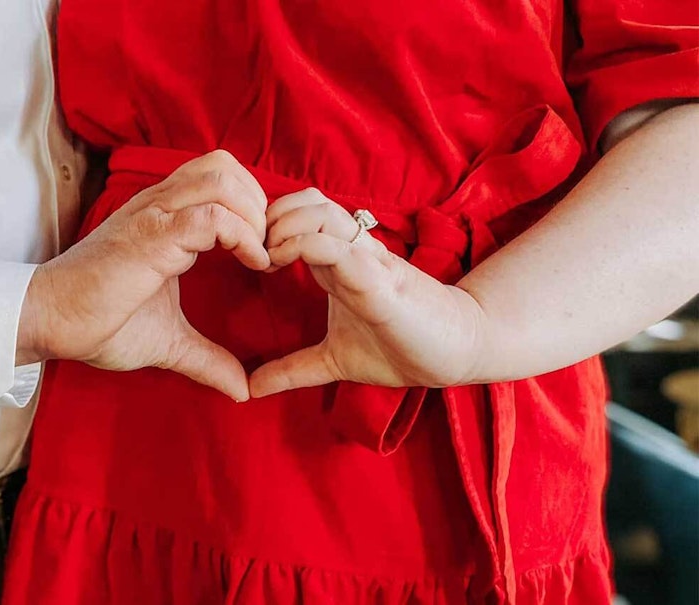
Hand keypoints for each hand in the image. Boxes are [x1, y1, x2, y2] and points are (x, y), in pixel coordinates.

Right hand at [18, 150, 269, 400]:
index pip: (220, 177)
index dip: (252, 205)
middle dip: (258, 202)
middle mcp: (160, 206)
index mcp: (164, 218)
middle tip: (267, 247)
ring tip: (261, 254)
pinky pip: (211, 216)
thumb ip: (207, 358)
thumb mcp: (168, 340)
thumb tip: (241, 389)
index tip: (265, 252)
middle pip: (225, 166)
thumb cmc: (99, 323)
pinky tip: (253, 263)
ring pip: (221, 180)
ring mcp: (155, 217)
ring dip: (254, 215)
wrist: (50, 322)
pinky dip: (243, 235)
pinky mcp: (151, 236)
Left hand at [249, 188, 486, 397]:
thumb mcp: (333, 361)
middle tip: (253, 251)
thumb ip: (293, 369)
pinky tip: (283, 262)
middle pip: (308, 200)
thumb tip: (251, 389)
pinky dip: (304, 245)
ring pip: (322, 211)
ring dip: (285, 225)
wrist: (455, 353)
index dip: (267, 223)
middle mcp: (351, 252)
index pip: (299, 213)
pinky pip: (341, 247)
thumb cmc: (400, 347)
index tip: (247, 256)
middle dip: (271, 216)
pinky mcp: (381, 280)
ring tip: (269, 256)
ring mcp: (366, 261)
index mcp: (337, 262)